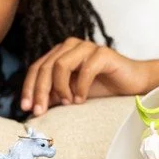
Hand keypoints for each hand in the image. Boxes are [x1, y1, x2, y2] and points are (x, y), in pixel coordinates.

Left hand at [20, 37, 150, 115]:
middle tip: (40, 111)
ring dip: (61, 88)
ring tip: (68, 103)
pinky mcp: (102, 53)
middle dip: (40, 91)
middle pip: (45, 67)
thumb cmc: (102, 88)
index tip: (26, 108)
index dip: (29, 88)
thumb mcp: (70, 95)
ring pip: (60, 65)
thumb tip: (32, 109)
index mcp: (60, 53)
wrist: (131, 84)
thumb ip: (53, 96)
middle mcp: (70, 46)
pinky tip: (81, 99)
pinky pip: (85, 69)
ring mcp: (87, 47)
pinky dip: (80, 87)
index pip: (37, 68)